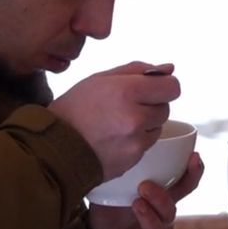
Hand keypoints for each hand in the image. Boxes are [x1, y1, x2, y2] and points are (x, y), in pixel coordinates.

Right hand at [48, 62, 179, 179]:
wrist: (55, 146)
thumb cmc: (75, 108)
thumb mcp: (100, 79)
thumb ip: (137, 70)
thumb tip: (169, 68)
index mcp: (127, 91)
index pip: (172, 87)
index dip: (165, 86)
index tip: (154, 88)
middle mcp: (135, 117)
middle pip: (166, 108)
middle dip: (152, 105)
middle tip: (127, 106)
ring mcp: (136, 142)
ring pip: (157, 127)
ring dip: (146, 124)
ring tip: (118, 123)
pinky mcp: (133, 159)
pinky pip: (147, 145)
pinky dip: (137, 141)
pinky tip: (115, 138)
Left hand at [87, 151, 204, 228]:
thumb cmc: (114, 206)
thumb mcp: (119, 183)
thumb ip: (127, 166)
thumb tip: (123, 137)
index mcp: (163, 200)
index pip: (185, 186)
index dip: (193, 173)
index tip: (194, 156)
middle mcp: (162, 219)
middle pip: (171, 210)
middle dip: (162, 197)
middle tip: (144, 186)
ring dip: (149, 218)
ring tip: (136, 205)